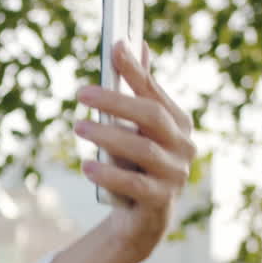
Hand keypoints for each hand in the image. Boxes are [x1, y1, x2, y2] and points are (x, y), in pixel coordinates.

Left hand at [73, 40, 195, 262]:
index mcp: (177, 123)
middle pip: (151, 116)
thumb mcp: (135, 129)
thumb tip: (134, 45)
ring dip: (108, 135)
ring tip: (78, 125)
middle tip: (81, 92)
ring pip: (143, 150)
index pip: (154, 91)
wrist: (142, 217)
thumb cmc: (135, 164)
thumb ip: (137, 92)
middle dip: (116, 101)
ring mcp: (175, 175)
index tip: (115, 46)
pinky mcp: (161, 202)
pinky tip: (86, 165)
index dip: (136, 70)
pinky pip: (135, 186)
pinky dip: (109, 174)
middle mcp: (183, 146)